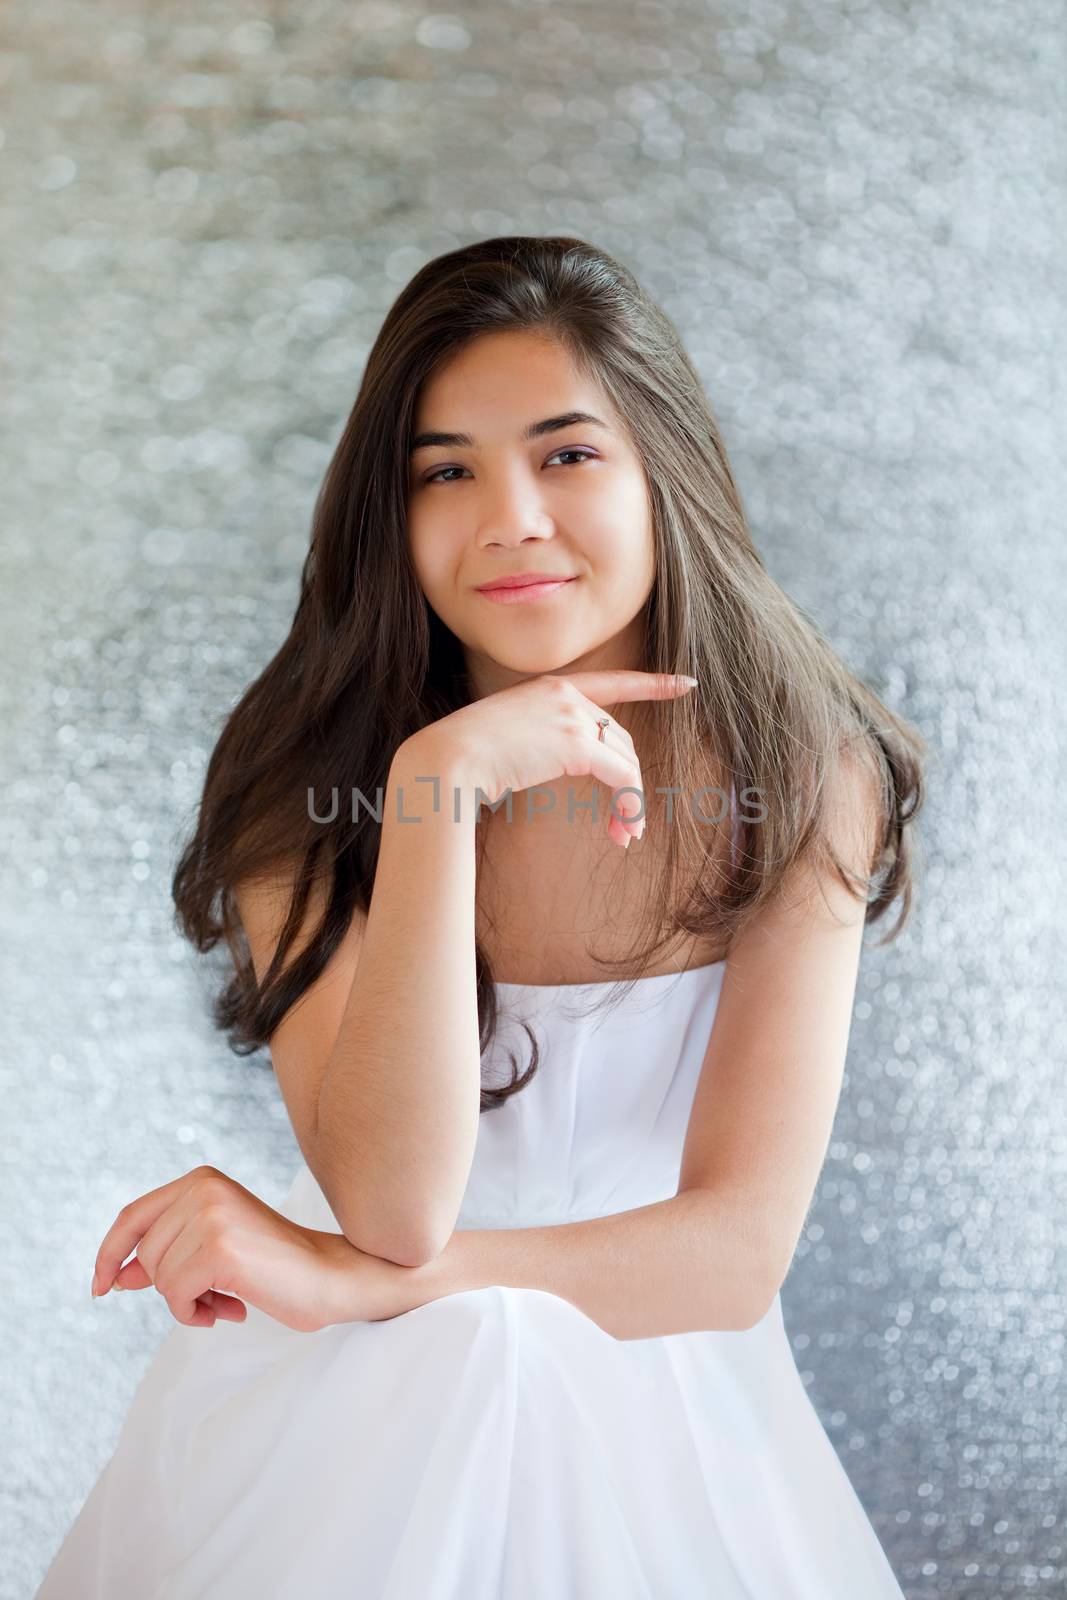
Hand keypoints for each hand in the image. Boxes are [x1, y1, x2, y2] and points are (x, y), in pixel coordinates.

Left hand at [90, 1165, 392, 1332]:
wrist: (331, 1277)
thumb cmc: (275, 1266)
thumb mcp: (212, 1251)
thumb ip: (166, 1254)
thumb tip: (115, 1276)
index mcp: (202, 1179)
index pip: (132, 1216)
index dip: (108, 1253)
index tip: (100, 1287)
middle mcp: (204, 1188)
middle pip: (144, 1255)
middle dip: (170, 1287)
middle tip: (213, 1296)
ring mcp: (211, 1215)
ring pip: (158, 1279)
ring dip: (187, 1302)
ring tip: (226, 1300)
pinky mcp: (219, 1247)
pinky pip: (177, 1295)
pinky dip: (195, 1313)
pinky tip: (230, 1310)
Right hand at [401, 670, 697, 849]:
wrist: (446, 761)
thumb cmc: (465, 760)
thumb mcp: (506, 739)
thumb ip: (539, 741)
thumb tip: (557, 765)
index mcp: (548, 688)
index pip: (611, 683)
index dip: (652, 685)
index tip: (685, 684)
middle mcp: (565, 694)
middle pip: (618, 738)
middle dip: (630, 782)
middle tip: (628, 827)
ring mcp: (572, 715)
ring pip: (626, 759)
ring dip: (631, 801)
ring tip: (626, 835)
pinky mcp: (577, 743)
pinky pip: (622, 776)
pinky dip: (629, 804)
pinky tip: (623, 830)